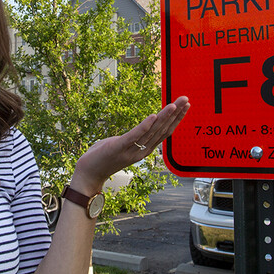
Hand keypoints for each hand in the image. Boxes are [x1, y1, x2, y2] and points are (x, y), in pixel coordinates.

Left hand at [70, 97, 189, 193]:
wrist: (88, 174)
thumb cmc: (103, 157)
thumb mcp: (122, 144)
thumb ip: (134, 137)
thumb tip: (143, 126)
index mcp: (144, 150)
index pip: (164, 132)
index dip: (176, 119)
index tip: (185, 106)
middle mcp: (141, 151)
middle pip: (162, 130)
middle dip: (175, 114)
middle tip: (185, 99)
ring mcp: (130, 150)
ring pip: (152, 131)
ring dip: (164, 117)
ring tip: (174, 104)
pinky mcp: (118, 147)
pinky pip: (134, 136)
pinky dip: (144, 126)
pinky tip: (153, 116)